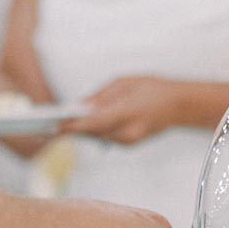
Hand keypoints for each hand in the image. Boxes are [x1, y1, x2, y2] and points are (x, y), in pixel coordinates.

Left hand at [57, 76, 181, 144]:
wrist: (178, 105)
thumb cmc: (151, 88)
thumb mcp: (124, 83)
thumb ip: (100, 96)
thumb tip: (79, 106)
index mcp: (129, 112)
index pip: (96, 122)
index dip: (74, 125)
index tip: (56, 125)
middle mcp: (129, 131)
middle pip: (93, 133)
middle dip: (72, 128)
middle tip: (50, 124)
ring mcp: (130, 141)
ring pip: (97, 137)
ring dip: (81, 131)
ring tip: (61, 124)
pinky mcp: (130, 144)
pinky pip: (106, 138)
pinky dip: (94, 132)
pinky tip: (82, 126)